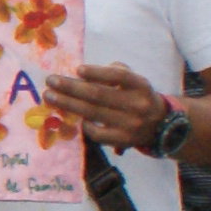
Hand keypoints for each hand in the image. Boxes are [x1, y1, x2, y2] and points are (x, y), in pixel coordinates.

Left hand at [45, 61, 176, 150]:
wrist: (161, 126)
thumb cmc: (138, 97)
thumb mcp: (135, 81)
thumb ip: (115, 72)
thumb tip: (83, 73)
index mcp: (140, 86)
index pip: (119, 77)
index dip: (98, 73)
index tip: (77, 70)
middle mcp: (137, 104)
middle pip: (98, 95)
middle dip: (71, 87)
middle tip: (50, 81)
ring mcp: (129, 124)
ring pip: (93, 113)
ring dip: (67, 104)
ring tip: (49, 96)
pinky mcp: (123, 140)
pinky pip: (96, 133)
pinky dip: (83, 124)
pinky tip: (73, 117)